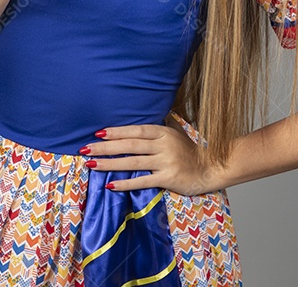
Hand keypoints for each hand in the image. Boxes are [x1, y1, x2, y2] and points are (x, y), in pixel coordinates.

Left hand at [80, 114, 214, 195]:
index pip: (135, 130)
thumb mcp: (177, 132)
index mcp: (163, 132)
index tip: (97, 133)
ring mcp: (166, 162)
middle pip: (129, 144)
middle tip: (85, 149)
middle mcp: (163, 145)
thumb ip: (162, 123)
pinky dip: (125, 183)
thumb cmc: (191, 151)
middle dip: (105, 147)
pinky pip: (142, 181)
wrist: (212, 168)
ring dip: (110, 163)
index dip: (116, 131)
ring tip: (91, 164)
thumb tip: (149, 111)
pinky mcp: (168, 179)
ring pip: (132, 162)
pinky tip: (110, 185)